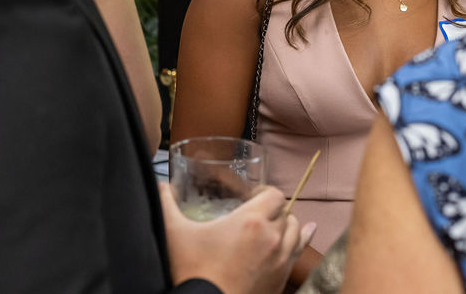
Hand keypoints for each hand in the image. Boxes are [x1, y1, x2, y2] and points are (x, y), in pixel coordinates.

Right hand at [159, 182, 315, 293]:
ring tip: (271, 228)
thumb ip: (165, 204)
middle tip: (256, 215)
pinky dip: (302, 240)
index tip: (252, 198)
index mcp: (252, 220)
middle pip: (285, 211)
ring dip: (286, 225)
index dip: (264, 193)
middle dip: (272, 210)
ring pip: (295, 230)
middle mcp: (273, 237)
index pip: (274, 194)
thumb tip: (159, 185)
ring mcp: (281, 260)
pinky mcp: (282, 280)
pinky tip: (306, 232)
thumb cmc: (191, 272)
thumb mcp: (174, 234)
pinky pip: (301, 252)